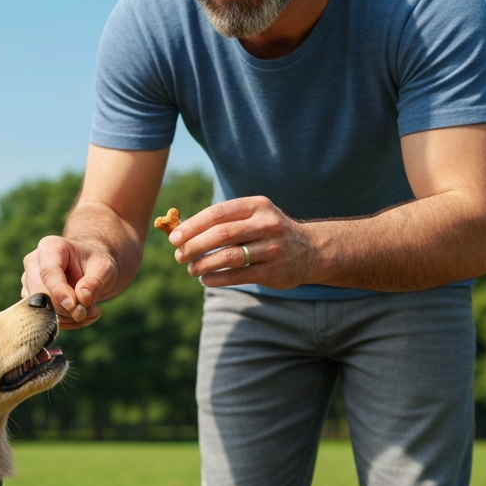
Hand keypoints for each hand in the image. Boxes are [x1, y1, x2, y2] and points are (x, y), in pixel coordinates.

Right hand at [21, 236, 118, 329]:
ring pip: (41, 308)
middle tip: (92, 310)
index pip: (49, 272)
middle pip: (41, 292)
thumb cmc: (95, 265)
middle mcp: (34, 262)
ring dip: (68, 317)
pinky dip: (65, 322)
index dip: (59, 291)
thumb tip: (83, 298)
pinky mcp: (30, 300)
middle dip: (66, 308)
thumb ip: (95, 282)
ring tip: (92, 310)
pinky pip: (44, 318)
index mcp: (50, 247)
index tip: (73, 306)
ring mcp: (29, 282)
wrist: (89, 271)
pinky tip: (81, 315)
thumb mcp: (104, 268)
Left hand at [169, 196, 317, 288]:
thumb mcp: (253, 217)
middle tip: (178, 255)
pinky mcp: (274, 271)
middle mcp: (267, 224)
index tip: (174, 237)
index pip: (218, 213)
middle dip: (195, 245)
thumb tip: (180, 231)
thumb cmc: (268, 232)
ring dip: (205, 264)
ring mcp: (272, 248)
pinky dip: (218, 278)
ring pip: (230, 257)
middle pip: (222, 234)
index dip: (193, 225)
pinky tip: (206, 279)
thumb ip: (223, 221)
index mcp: (257, 206)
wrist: (311, 250)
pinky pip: (239, 276)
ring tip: (191, 269)